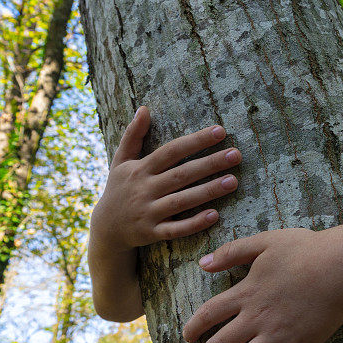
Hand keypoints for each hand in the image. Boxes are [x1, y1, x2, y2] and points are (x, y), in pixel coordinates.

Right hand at [90, 105, 241, 249]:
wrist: (106, 228)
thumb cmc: (119, 189)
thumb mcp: (120, 161)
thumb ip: (133, 135)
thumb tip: (144, 108)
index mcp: (140, 169)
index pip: (172, 151)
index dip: (196, 141)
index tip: (220, 131)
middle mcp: (145, 189)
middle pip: (182, 174)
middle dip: (210, 164)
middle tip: (236, 155)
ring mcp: (148, 212)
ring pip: (182, 201)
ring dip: (208, 191)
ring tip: (233, 181)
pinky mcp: (152, 233)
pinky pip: (175, 229)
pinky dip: (193, 223)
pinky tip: (214, 215)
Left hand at [181, 228, 342, 342]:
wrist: (342, 267)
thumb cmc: (306, 250)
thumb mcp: (265, 242)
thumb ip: (232, 252)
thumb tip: (203, 263)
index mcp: (247, 292)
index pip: (210, 313)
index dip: (194, 327)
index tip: (187, 337)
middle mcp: (256, 318)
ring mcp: (277, 337)